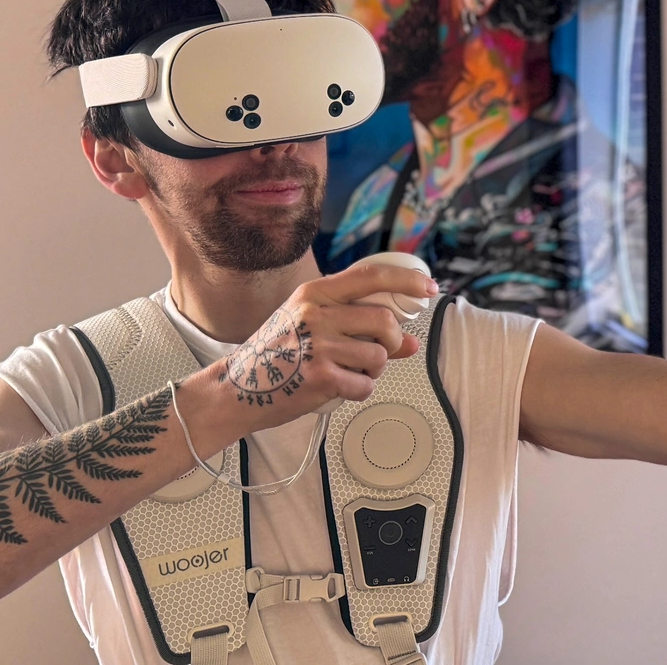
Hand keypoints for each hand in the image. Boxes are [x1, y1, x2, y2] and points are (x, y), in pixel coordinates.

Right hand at [212, 263, 438, 433]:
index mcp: (314, 293)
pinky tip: (337, 388)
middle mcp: (316, 313)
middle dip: (393, 341)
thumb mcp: (311, 327)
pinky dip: (359, 390)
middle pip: (384, 321)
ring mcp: (318, 346)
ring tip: (349, 371)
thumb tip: (410, 342)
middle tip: (382, 351)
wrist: (237, 388)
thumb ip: (358, 328)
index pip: (371, 276)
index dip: (407, 281)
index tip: (428, 289)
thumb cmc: (274, 355)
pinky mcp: (321, 377)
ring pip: (379, 357)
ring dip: (373, 370)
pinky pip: (365, 385)